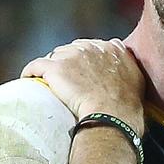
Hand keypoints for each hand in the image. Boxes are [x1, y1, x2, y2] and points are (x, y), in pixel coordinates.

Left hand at [21, 38, 145, 135]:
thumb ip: (127, 65)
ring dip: (52, 68)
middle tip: (67, 81)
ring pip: (54, 56)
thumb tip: (121, 65)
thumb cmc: (126, 105)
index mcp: (111, 48)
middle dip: (68, 62)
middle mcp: (91, 47)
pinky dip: (31, 72)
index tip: (82, 72)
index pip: (91, 47)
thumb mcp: (136, 79)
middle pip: (71, 49)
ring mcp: (72, 55)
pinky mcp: (55, 68)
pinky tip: (28, 80)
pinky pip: (35, 66)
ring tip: (50, 83)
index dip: (85, 59)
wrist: (112, 116)